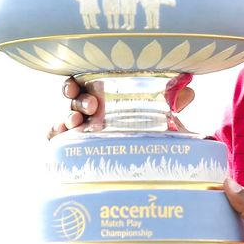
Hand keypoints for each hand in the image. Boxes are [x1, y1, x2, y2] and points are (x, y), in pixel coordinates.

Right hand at [46, 74, 196, 139]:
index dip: (77, 81)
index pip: (84, 82)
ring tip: (77, 123)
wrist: (148, 161)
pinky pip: (57, 139)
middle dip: (77, 100)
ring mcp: (80, 130)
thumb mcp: (161, 114)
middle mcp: (89, 111)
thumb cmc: (147, 129)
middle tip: (92, 107)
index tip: (79, 84)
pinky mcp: (74, 148)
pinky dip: (55, 134)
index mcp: (104, 95)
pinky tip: (61, 135)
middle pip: (73, 99)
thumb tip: (188, 90)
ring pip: (64, 119)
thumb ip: (172, 100)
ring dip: (67, 118)